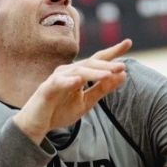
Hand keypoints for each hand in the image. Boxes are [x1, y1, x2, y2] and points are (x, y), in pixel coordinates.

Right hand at [14, 39, 131, 143]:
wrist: (38, 124)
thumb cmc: (60, 110)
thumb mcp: (87, 102)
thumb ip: (103, 89)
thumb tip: (123, 74)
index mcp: (79, 73)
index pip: (98, 60)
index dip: (113, 52)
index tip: (128, 43)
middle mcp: (68, 71)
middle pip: (90, 64)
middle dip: (107, 64)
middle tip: (122, 66)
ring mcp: (57, 78)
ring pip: (78, 72)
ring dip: (94, 73)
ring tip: (108, 75)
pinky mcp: (47, 89)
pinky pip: (58, 83)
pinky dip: (68, 82)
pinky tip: (78, 81)